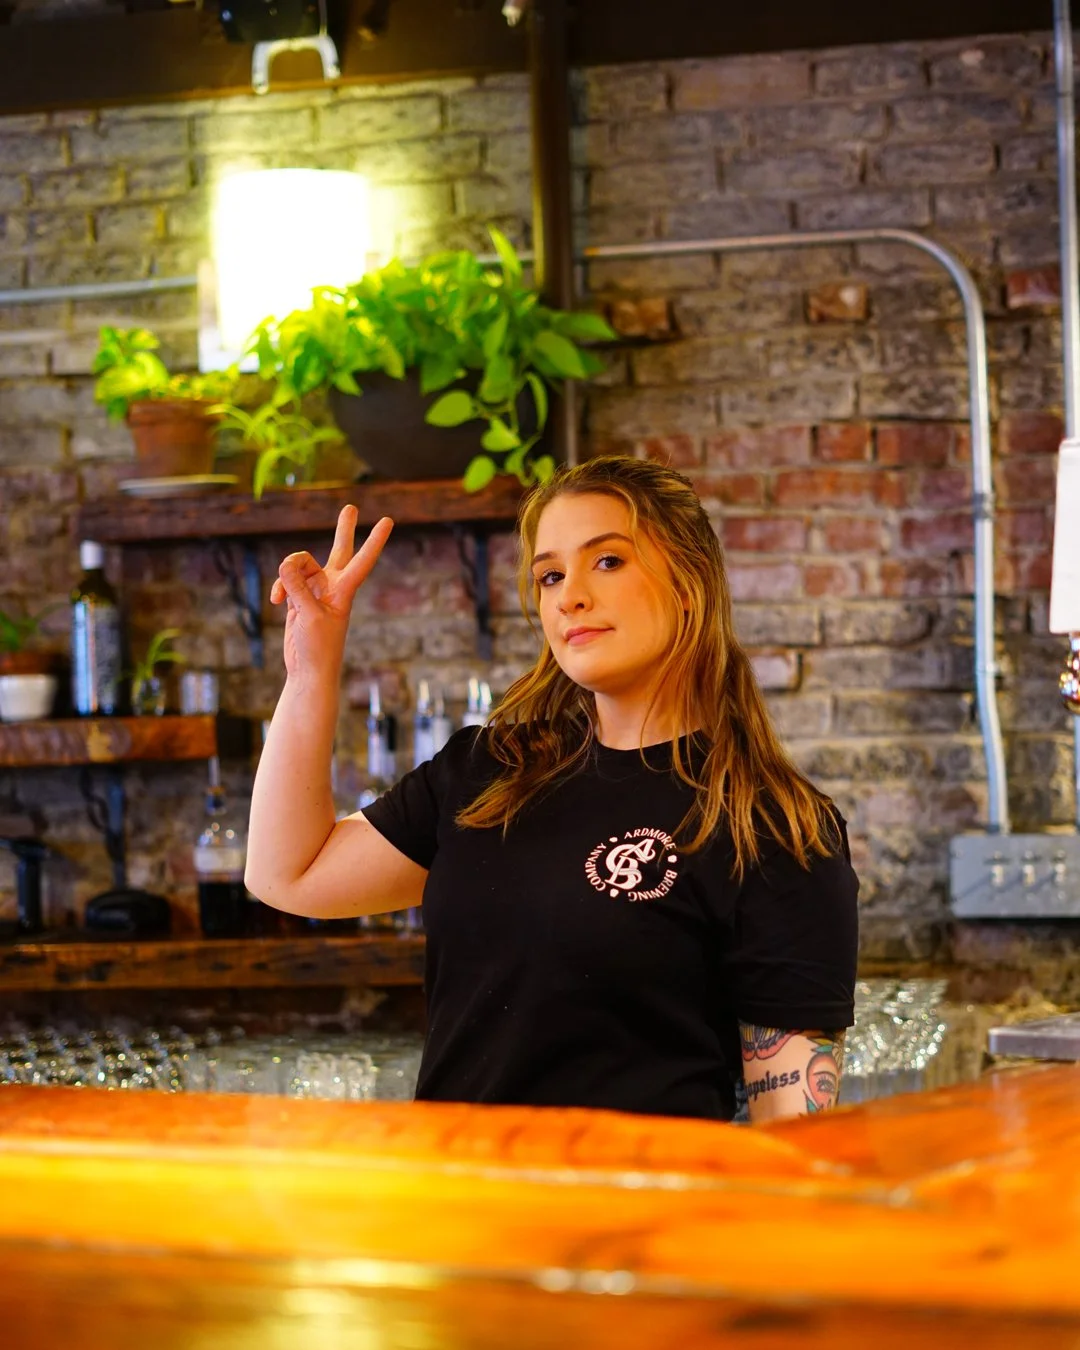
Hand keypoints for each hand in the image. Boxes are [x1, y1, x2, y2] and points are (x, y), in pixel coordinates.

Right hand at [270, 508, 392, 681]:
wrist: (308, 671)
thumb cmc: (318, 648)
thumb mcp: (307, 615)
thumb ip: (297, 586)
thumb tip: (286, 564)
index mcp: (344, 590)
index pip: (362, 560)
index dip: (375, 540)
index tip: (389, 520)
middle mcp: (333, 586)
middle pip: (340, 549)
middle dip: (344, 529)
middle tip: (351, 507)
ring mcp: (316, 591)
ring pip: (299, 565)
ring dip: (286, 576)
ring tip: (281, 598)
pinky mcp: (300, 598)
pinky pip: (286, 581)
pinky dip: (279, 588)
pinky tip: (276, 602)